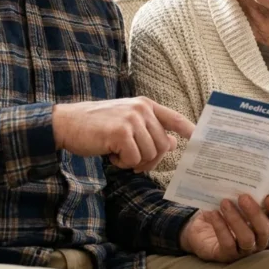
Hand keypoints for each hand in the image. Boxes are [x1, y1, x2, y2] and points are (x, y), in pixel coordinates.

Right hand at [52, 97, 194, 171]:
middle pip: (164, 145)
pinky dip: (123, 163)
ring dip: (134, 161)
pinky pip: (134, 159)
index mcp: (145, 105)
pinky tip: (110, 154)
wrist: (67, 123)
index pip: (174, 118)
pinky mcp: (121, 132)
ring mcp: (131, 119)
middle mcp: (141, 109)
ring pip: (150, 154)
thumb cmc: (97, 126)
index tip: (201, 139)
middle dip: (150, 159)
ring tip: (117, 152)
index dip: (189, 130)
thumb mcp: (126, 123)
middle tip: (131, 159)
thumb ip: (150, 130)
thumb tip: (174, 143)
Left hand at [180, 194, 268, 262]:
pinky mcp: (227, 255)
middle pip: (265, 230)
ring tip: (224, 203)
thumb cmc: (223, 209)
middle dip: (255, 213)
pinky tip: (213, 214)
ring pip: (247, 238)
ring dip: (236, 219)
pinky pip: (227, 243)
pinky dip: (220, 227)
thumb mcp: (234, 199)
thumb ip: (245, 189)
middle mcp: (258, 238)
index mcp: (265, 223)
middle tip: (243, 197)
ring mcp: (244, 249)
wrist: (200, 228)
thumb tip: (247, 169)